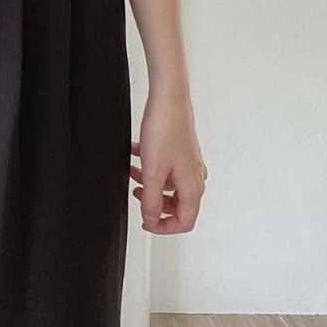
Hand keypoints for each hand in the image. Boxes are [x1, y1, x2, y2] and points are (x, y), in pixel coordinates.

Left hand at [130, 89, 207, 233]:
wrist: (168, 99)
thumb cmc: (165, 131)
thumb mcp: (153, 172)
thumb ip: (152, 201)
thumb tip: (151, 220)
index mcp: (193, 186)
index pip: (185, 221)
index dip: (164, 227)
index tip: (145, 222)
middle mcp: (194, 176)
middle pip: (177, 205)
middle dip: (155, 203)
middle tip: (137, 195)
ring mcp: (188, 163)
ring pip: (169, 184)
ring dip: (149, 183)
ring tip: (132, 172)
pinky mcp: (179, 150)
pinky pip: (165, 167)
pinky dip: (150, 166)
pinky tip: (135, 154)